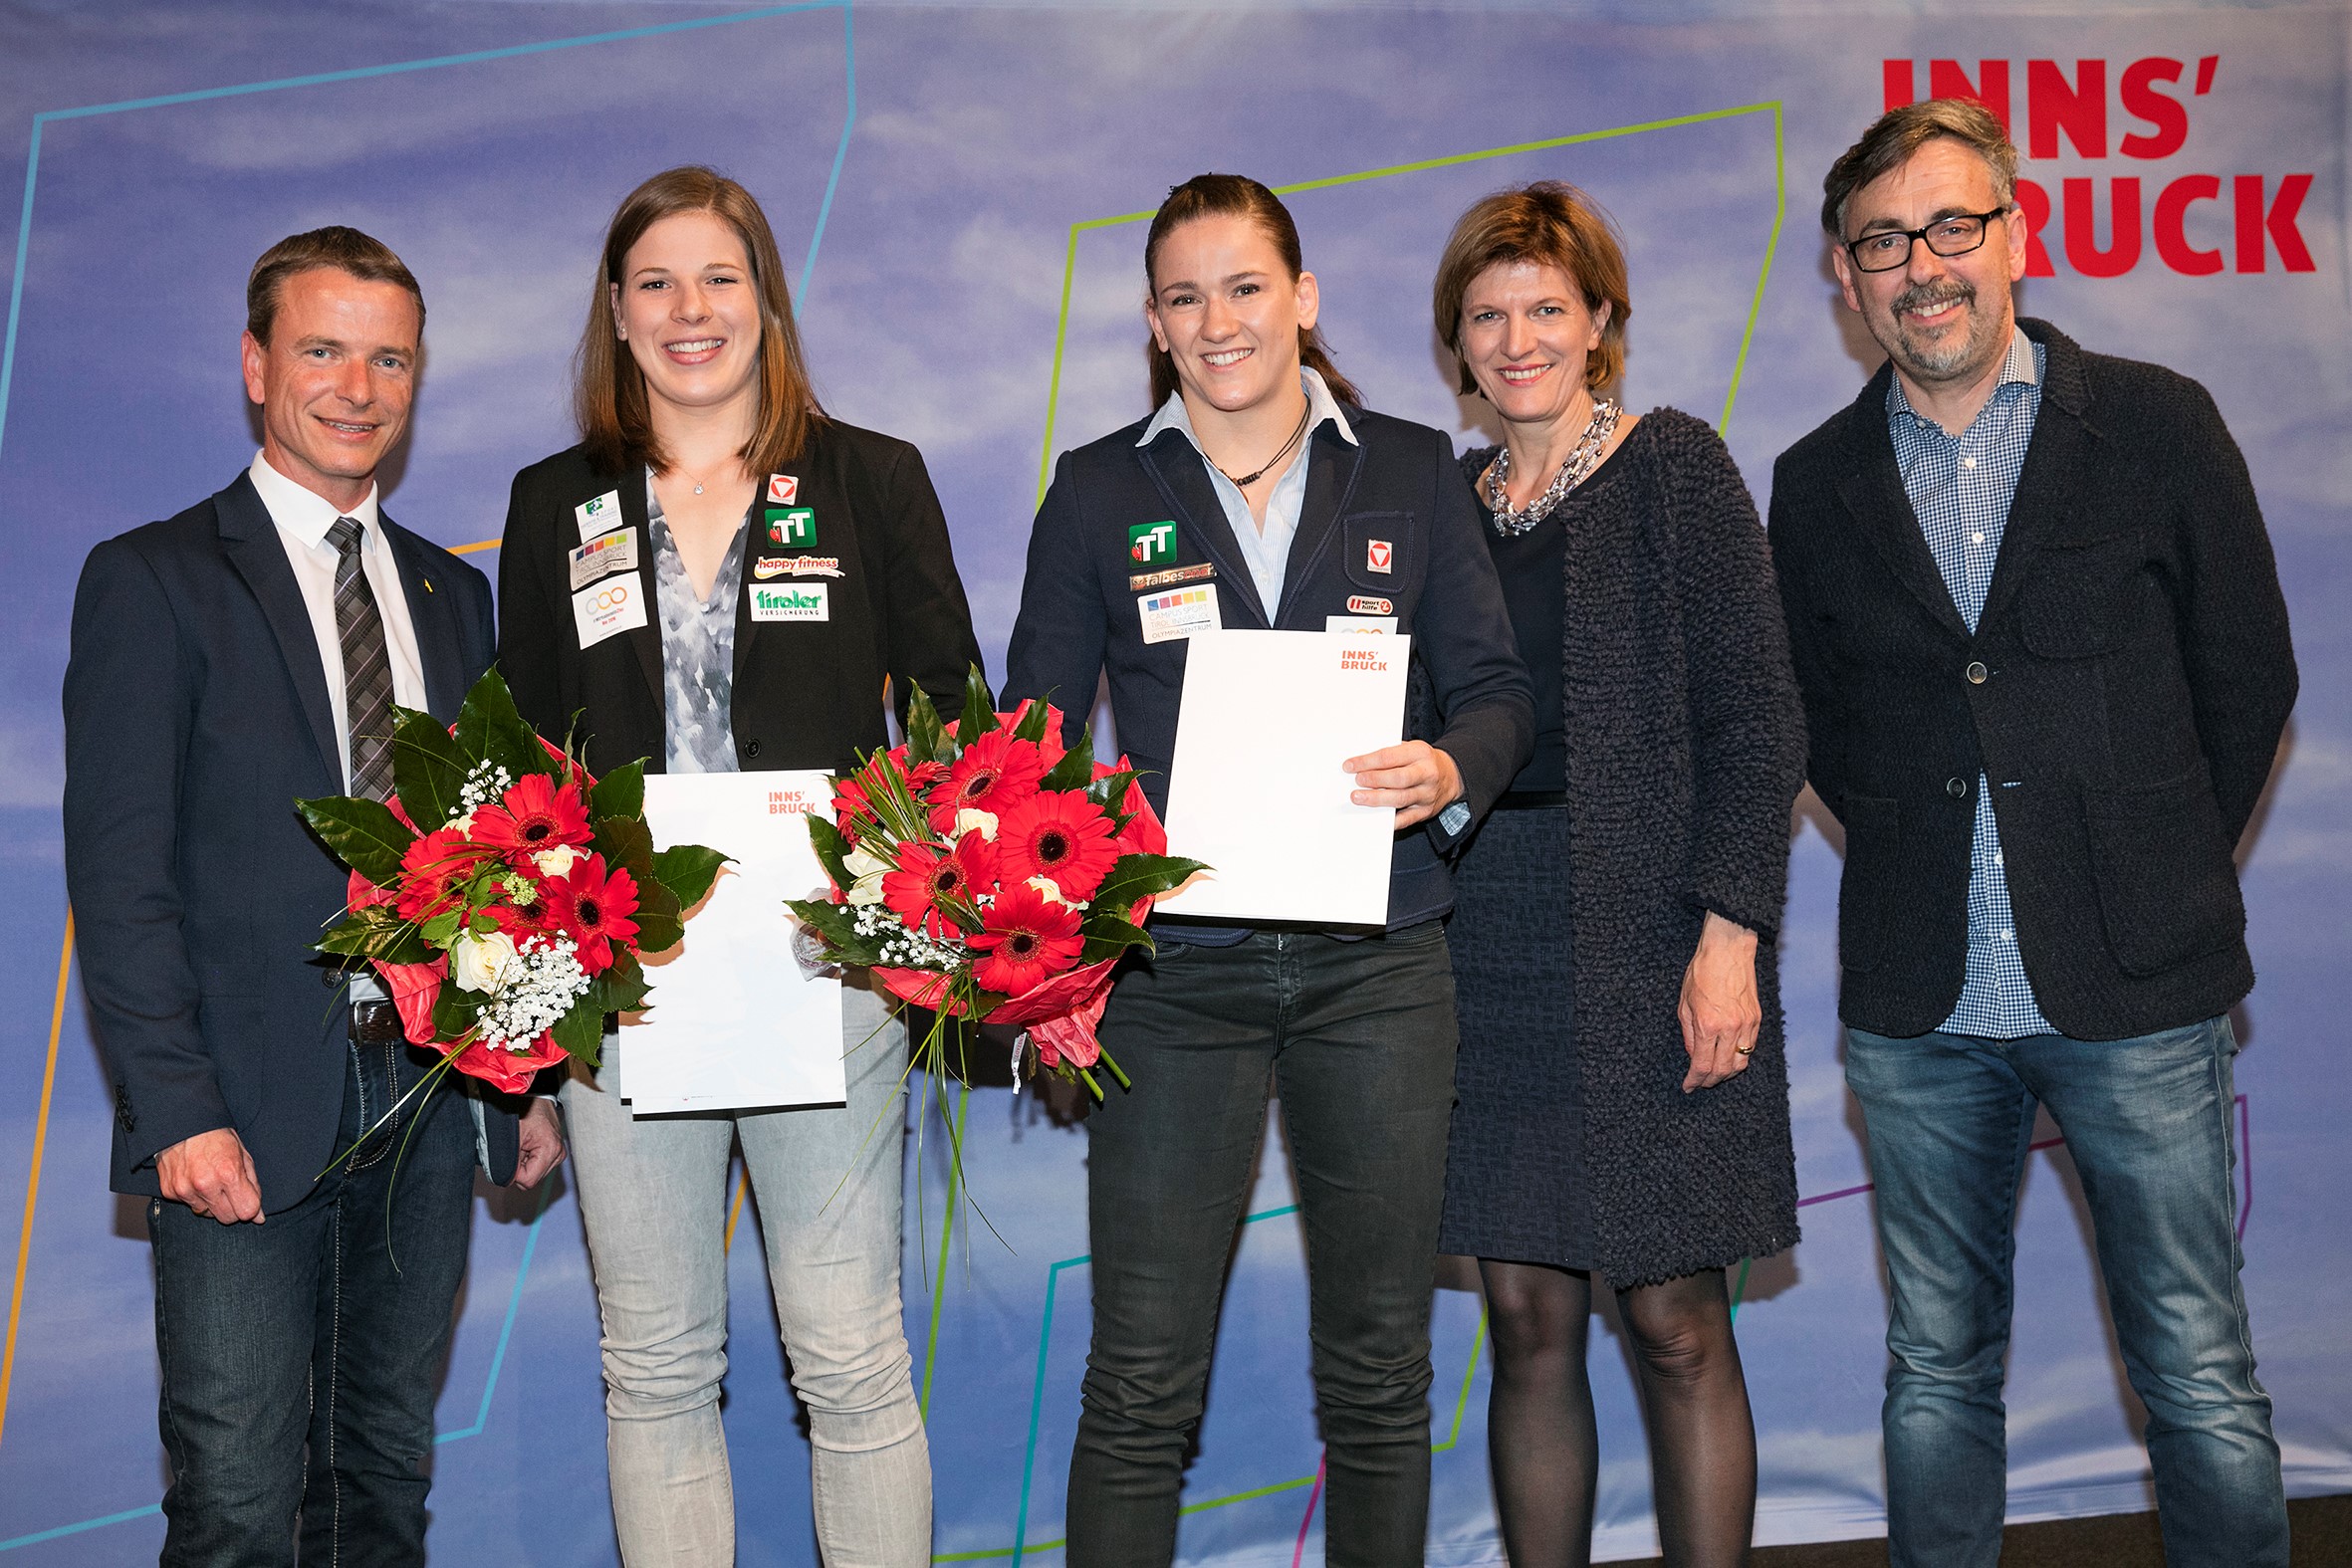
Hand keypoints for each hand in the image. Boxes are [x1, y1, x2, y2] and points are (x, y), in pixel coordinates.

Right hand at [156, 1128, 263, 1224]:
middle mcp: (205, 1184)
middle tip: (230, 1190)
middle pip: (227, 1218)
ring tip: (211, 1181)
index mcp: (228, 1173)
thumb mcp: (243, 1155)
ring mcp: (185, 1189)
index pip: (246, 1211)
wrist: (183, 1123)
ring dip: (212, 1203)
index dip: (250, 1208)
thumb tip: (258, 1216)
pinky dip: (195, 1197)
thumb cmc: (217, 1137)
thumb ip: (253, 1186)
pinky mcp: (169, 1191)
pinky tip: (195, 1179)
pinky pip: (189, 1205)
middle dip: (233, 1208)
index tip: (248, 1200)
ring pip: (207, 1214)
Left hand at [510, 1098, 566, 1188]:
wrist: (532, 1095)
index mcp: (551, 1149)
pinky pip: (538, 1164)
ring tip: (522, 1143)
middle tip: (517, 1146)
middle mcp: (559, 1152)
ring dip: (524, 1162)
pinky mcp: (556, 1150)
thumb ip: (508, 1163)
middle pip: (532, 1178)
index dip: (514, 1172)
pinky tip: (527, 1144)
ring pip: (534, 1173)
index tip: (511, 1154)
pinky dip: (529, 1157)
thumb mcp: (510, 1138)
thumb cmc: (521, 1109)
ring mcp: (559, 1152)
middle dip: (520, 1166)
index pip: (528, 1181)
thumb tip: (507, 1181)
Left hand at [1342, 741, 1463, 829]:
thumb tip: (1359, 764)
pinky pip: (1406, 819)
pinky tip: (1375, 818)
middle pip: (1397, 778)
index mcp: (1420, 753)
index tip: (1350, 766)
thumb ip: (1389, 754)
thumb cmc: (1422, 761)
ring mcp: (1427, 794)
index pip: (1389, 756)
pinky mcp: (1426, 811)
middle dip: (1374, 780)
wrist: (1450, 775)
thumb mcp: (1410, 749)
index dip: (1367, 762)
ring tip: (1358, 798)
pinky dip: (1390, 821)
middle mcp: (1427, 773)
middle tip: (1357, 781)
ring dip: (1377, 799)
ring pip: (1400, 799)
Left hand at [1677, 912, 1760, 1092]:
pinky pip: (1750, 1048)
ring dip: (1727, 1074)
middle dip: (1710, 1081)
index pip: (1702, 1065)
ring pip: (1741, 1063)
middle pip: (1724, 1070)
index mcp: (1707, 1025)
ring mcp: (1747, 1025)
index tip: (1688, 1086)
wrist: (1728, 950)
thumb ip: (1688, 1034)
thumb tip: (1693, 1056)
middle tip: (1700, 1083)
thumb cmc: (1702, 972)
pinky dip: (1739, 1058)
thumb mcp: (1684, 1004)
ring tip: (1715, 1074)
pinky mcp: (1757, 1019)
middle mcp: (1730, 1028)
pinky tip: (1729, 1057)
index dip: (1694, 1080)